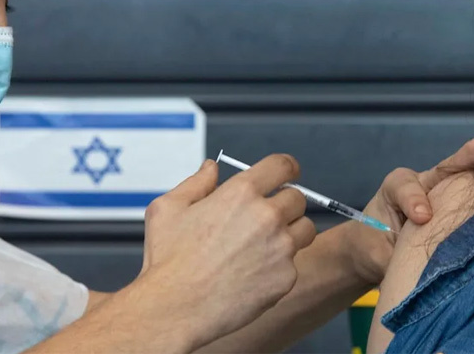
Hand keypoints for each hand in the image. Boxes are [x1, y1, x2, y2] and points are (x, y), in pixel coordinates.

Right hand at [137, 155, 315, 350]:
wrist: (175, 307)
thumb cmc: (169, 261)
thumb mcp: (168, 208)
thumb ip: (196, 183)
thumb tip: (210, 169)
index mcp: (241, 193)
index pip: (283, 165)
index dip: (288, 168)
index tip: (287, 174)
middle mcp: (267, 216)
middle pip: (298, 198)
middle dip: (285, 203)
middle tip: (266, 217)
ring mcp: (280, 248)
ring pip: (305, 229)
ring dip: (291, 231)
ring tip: (265, 244)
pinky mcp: (286, 277)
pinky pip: (294, 263)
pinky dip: (280, 265)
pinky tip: (254, 272)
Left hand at [348, 138, 473, 284]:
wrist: (377, 252)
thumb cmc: (375, 245)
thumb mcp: (377, 250)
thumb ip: (398, 253)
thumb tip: (425, 265)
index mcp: (396, 191)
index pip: (404, 187)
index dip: (414, 199)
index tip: (422, 217)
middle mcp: (423, 186)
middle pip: (443, 170)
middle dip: (464, 159)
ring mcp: (445, 194)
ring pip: (466, 178)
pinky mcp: (462, 209)